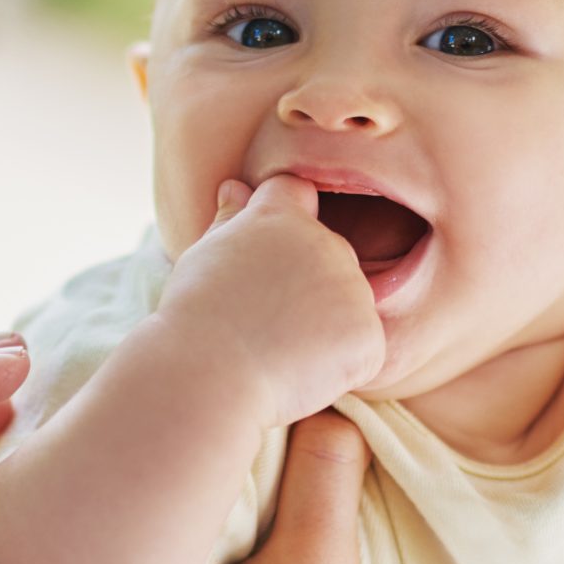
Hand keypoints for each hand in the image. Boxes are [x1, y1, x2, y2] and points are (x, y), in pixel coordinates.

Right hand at [153, 176, 385, 429]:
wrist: (208, 376)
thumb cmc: (194, 319)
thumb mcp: (205, 256)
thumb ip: (230, 220)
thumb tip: (235, 187)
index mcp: (282, 215)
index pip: (297, 194)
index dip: (281, 226)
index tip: (260, 264)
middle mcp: (326, 241)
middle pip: (329, 255)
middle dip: (307, 284)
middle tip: (261, 320)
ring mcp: (353, 288)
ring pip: (348, 303)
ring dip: (324, 326)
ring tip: (275, 349)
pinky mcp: (369, 334)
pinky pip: (362, 348)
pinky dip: (339, 365)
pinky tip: (297, 372)